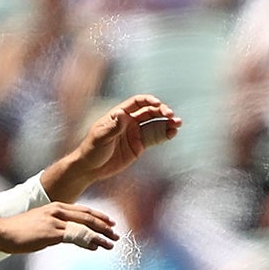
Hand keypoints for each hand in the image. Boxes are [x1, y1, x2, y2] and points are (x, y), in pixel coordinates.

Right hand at [0, 201, 119, 254]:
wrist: (2, 232)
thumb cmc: (20, 230)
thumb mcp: (41, 223)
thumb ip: (57, 226)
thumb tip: (70, 236)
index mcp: (56, 207)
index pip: (83, 211)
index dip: (99, 217)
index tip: (111, 223)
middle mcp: (57, 212)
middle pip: (88, 218)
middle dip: (104, 226)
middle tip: (117, 235)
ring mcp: (54, 222)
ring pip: (84, 228)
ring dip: (100, 237)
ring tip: (111, 244)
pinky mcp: (50, 233)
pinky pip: (74, 237)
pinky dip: (87, 242)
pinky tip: (96, 247)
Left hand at [42, 95, 179, 200]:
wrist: (91, 168)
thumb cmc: (92, 149)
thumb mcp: (101, 137)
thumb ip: (113, 126)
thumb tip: (122, 114)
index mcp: (119, 115)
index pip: (137, 103)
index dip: (149, 101)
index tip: (158, 104)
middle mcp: (129, 122)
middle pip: (149, 112)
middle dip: (162, 111)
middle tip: (171, 115)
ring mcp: (135, 133)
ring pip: (155, 124)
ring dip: (167, 122)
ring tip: (178, 123)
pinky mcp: (139, 146)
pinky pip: (154, 138)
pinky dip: (164, 135)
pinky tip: (172, 133)